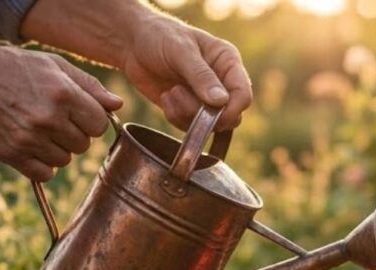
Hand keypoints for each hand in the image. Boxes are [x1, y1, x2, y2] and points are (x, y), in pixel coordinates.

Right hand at [0, 47, 122, 180]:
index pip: (99, 125)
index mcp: (64, 94)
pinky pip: (45, 174)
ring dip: (57, 149)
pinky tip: (30, 145)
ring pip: (64, 160)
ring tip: (38, 129)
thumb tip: (118, 106)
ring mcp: (29, 139)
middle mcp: (49, 118)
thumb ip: (89, 86)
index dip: (89, 120)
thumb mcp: (54, 66)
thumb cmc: (13, 68)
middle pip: (83, 145)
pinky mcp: (12, 154)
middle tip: (52, 119)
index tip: (76, 113)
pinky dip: (41, 165)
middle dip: (73, 134)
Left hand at [120, 14, 251, 130]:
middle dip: (203, 114)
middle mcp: (222, 82)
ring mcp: (205, 98)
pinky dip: (175, 117)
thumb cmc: (159, 36)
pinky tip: (166, 97)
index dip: (231, 109)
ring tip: (170, 92)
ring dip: (185, 114)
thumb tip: (221, 102)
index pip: (243, 95)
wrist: (133, 44)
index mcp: (228, 62)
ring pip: (209, 125)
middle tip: (178, 93)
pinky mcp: (189, 110)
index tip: (211, 112)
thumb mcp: (180, 51)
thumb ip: (201, 76)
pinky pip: (190, 127)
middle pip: (230, 116)